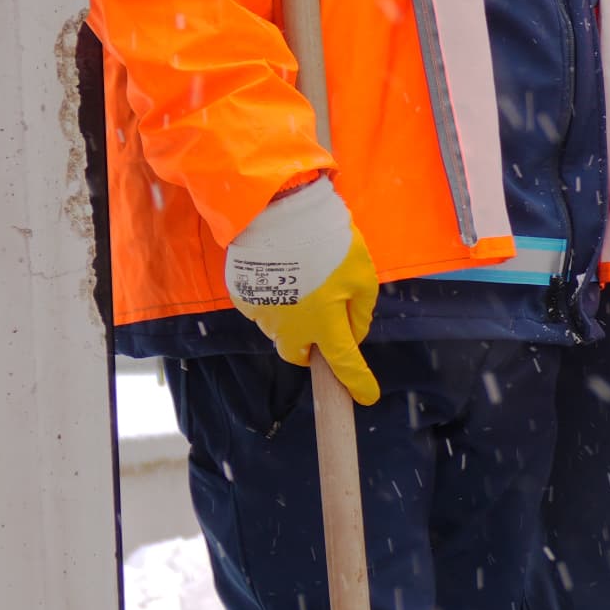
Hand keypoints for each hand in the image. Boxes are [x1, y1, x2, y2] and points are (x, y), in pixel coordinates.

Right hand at [226, 176, 382, 406]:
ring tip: (302, 282)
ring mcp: (263, 315)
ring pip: (279, 331)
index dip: (357, 382)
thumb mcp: (363, 276)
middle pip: (299, 355)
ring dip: (292, 320)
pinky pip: (262, 308)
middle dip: (311, 348)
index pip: (345, 365)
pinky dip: (274, 299)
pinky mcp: (244, 299)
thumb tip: (354, 333)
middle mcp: (291, 328)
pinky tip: (282, 274)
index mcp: (326, 325)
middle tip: (322, 325)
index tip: (366, 396)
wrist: (281, 212)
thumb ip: (361, 312)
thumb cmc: (330, 243)